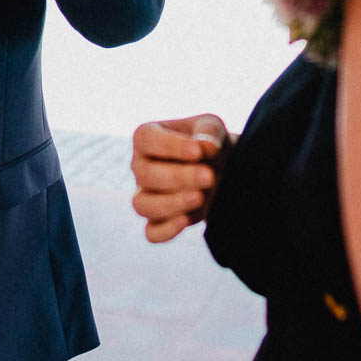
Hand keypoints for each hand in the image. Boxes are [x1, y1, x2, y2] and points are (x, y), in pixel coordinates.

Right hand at [130, 114, 230, 242]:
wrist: (221, 168)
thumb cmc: (209, 143)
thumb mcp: (212, 128)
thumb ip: (208, 133)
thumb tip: (204, 146)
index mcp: (146, 138)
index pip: (145, 139)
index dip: (169, 146)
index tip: (198, 151)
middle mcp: (140, 167)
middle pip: (145, 175)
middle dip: (179, 177)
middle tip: (209, 176)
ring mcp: (146, 195)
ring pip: (142, 205)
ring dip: (171, 204)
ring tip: (199, 197)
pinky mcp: (158, 221)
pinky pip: (152, 233)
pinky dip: (166, 231)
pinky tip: (186, 220)